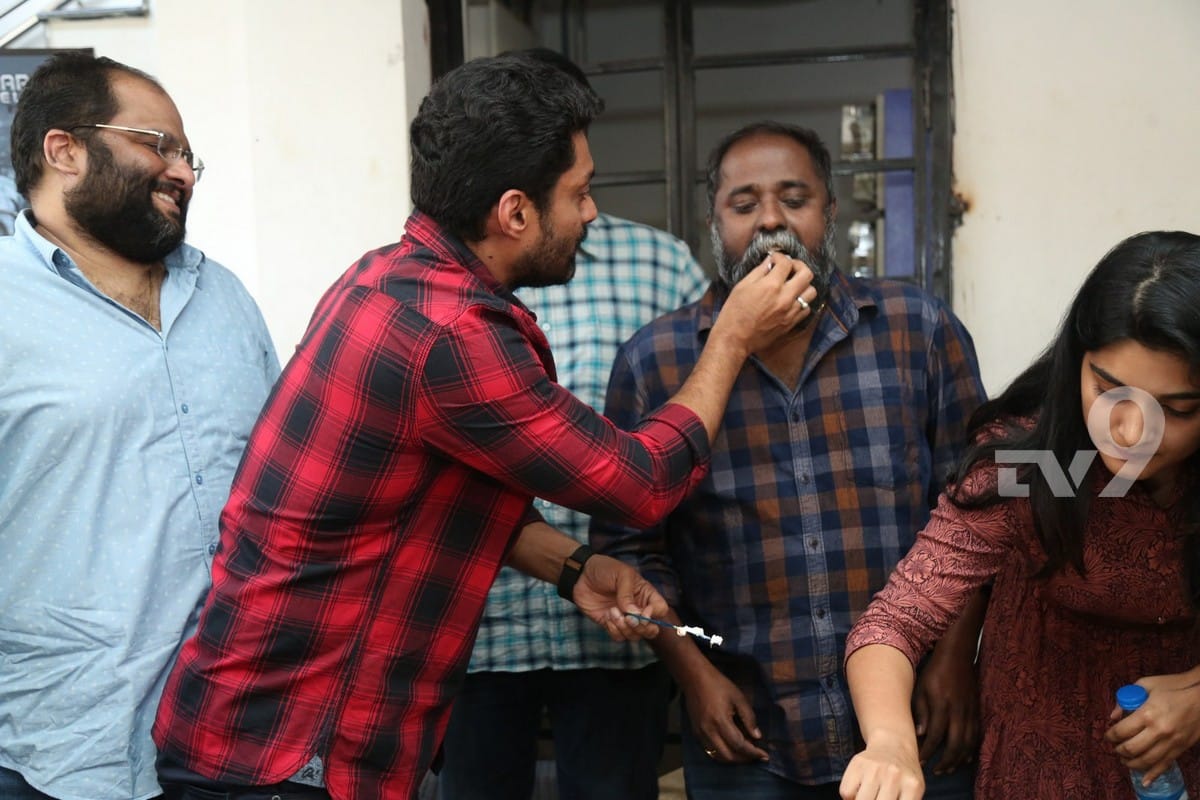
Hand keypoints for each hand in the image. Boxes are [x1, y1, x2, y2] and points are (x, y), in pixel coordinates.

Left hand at [571, 554, 669, 640]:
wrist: (581, 575)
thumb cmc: (604, 569)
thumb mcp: (621, 574)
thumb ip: (628, 595)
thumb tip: (634, 614)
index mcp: (645, 594)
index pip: (660, 609)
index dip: (654, 614)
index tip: (642, 612)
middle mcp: (637, 608)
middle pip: (651, 629)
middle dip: (642, 628)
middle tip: (628, 618)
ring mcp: (624, 618)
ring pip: (635, 635)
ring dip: (624, 627)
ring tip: (612, 612)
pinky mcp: (611, 624)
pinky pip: (619, 637)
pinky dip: (614, 631)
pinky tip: (607, 617)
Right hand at [681, 659, 768, 762]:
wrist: (694, 678)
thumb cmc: (718, 685)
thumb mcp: (738, 697)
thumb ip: (749, 718)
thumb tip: (757, 736)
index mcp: (720, 721)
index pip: (739, 745)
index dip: (753, 753)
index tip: (765, 755)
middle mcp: (709, 731)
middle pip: (729, 756)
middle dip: (745, 759)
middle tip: (756, 756)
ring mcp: (700, 734)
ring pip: (718, 757)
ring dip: (734, 759)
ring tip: (746, 754)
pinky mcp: (696, 733)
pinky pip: (711, 751)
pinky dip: (723, 754)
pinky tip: (732, 748)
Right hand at [712, 253, 815, 354]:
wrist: (735, 339)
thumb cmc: (734, 313)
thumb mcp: (742, 286)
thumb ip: (759, 271)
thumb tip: (770, 261)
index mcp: (771, 286)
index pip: (786, 263)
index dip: (780, 257)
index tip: (775, 259)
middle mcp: (785, 297)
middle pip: (807, 274)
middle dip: (799, 266)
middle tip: (789, 267)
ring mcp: (791, 311)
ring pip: (811, 291)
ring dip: (803, 284)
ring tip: (793, 284)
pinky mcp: (791, 323)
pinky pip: (807, 308)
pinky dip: (802, 301)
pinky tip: (792, 300)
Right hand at [839, 736, 924, 799]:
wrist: (892, 745)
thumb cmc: (903, 777)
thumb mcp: (913, 792)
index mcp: (912, 786)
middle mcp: (894, 775)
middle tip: (877, 798)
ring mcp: (874, 768)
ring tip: (869, 796)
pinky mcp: (857, 763)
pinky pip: (846, 792)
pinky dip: (850, 797)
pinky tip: (859, 790)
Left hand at [912, 645, 978, 773]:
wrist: (957, 656)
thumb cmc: (935, 672)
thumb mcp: (921, 689)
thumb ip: (921, 712)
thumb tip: (920, 735)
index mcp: (942, 705)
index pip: (934, 736)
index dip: (927, 751)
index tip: (919, 761)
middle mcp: (958, 711)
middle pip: (955, 745)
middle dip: (945, 761)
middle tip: (935, 771)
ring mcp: (970, 712)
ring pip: (968, 743)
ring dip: (958, 759)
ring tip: (947, 769)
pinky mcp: (977, 711)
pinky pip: (976, 736)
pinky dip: (970, 750)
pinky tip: (964, 758)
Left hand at [1105, 671, 1199, 782]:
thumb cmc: (1172, 689)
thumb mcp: (1146, 685)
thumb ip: (1126, 700)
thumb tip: (1113, 717)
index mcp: (1147, 714)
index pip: (1121, 731)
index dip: (1110, 736)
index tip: (1107, 736)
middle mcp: (1158, 731)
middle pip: (1131, 748)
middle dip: (1119, 750)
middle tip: (1115, 748)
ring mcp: (1171, 742)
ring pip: (1146, 760)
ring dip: (1131, 763)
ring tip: (1124, 760)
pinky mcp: (1180, 749)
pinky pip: (1165, 765)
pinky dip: (1153, 775)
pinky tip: (1144, 781)